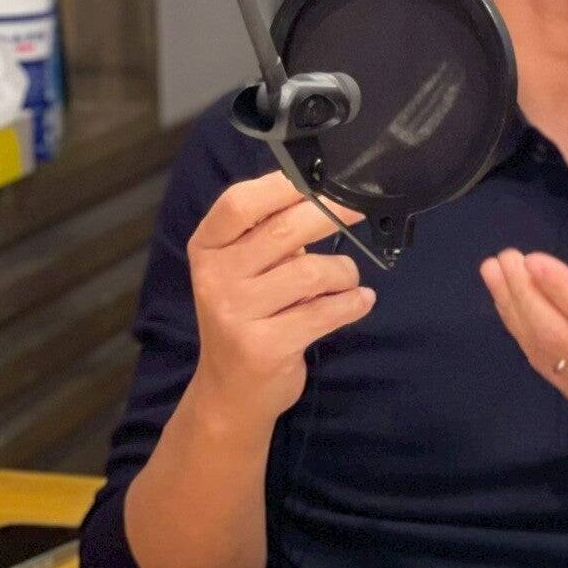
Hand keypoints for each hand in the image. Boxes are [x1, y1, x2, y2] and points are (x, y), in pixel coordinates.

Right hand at [186, 173, 372, 427]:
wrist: (231, 391)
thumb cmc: (248, 316)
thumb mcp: (243, 268)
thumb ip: (270, 232)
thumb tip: (327, 190)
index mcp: (207, 248)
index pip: (240, 203)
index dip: (284, 185)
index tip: (321, 176)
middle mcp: (215, 278)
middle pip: (283, 231)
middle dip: (330, 214)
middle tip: (359, 207)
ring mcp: (236, 314)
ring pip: (311, 272)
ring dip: (344, 272)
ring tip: (347, 281)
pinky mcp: (264, 347)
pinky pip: (326, 312)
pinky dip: (352, 303)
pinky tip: (359, 301)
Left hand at [480, 245, 567, 456]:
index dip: (559, 290)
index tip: (531, 259)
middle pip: (557, 337)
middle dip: (523, 295)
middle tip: (503, 258)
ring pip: (544, 354)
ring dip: (514, 312)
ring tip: (494, 273)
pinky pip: (546, 367)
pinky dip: (523, 334)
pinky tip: (511, 305)